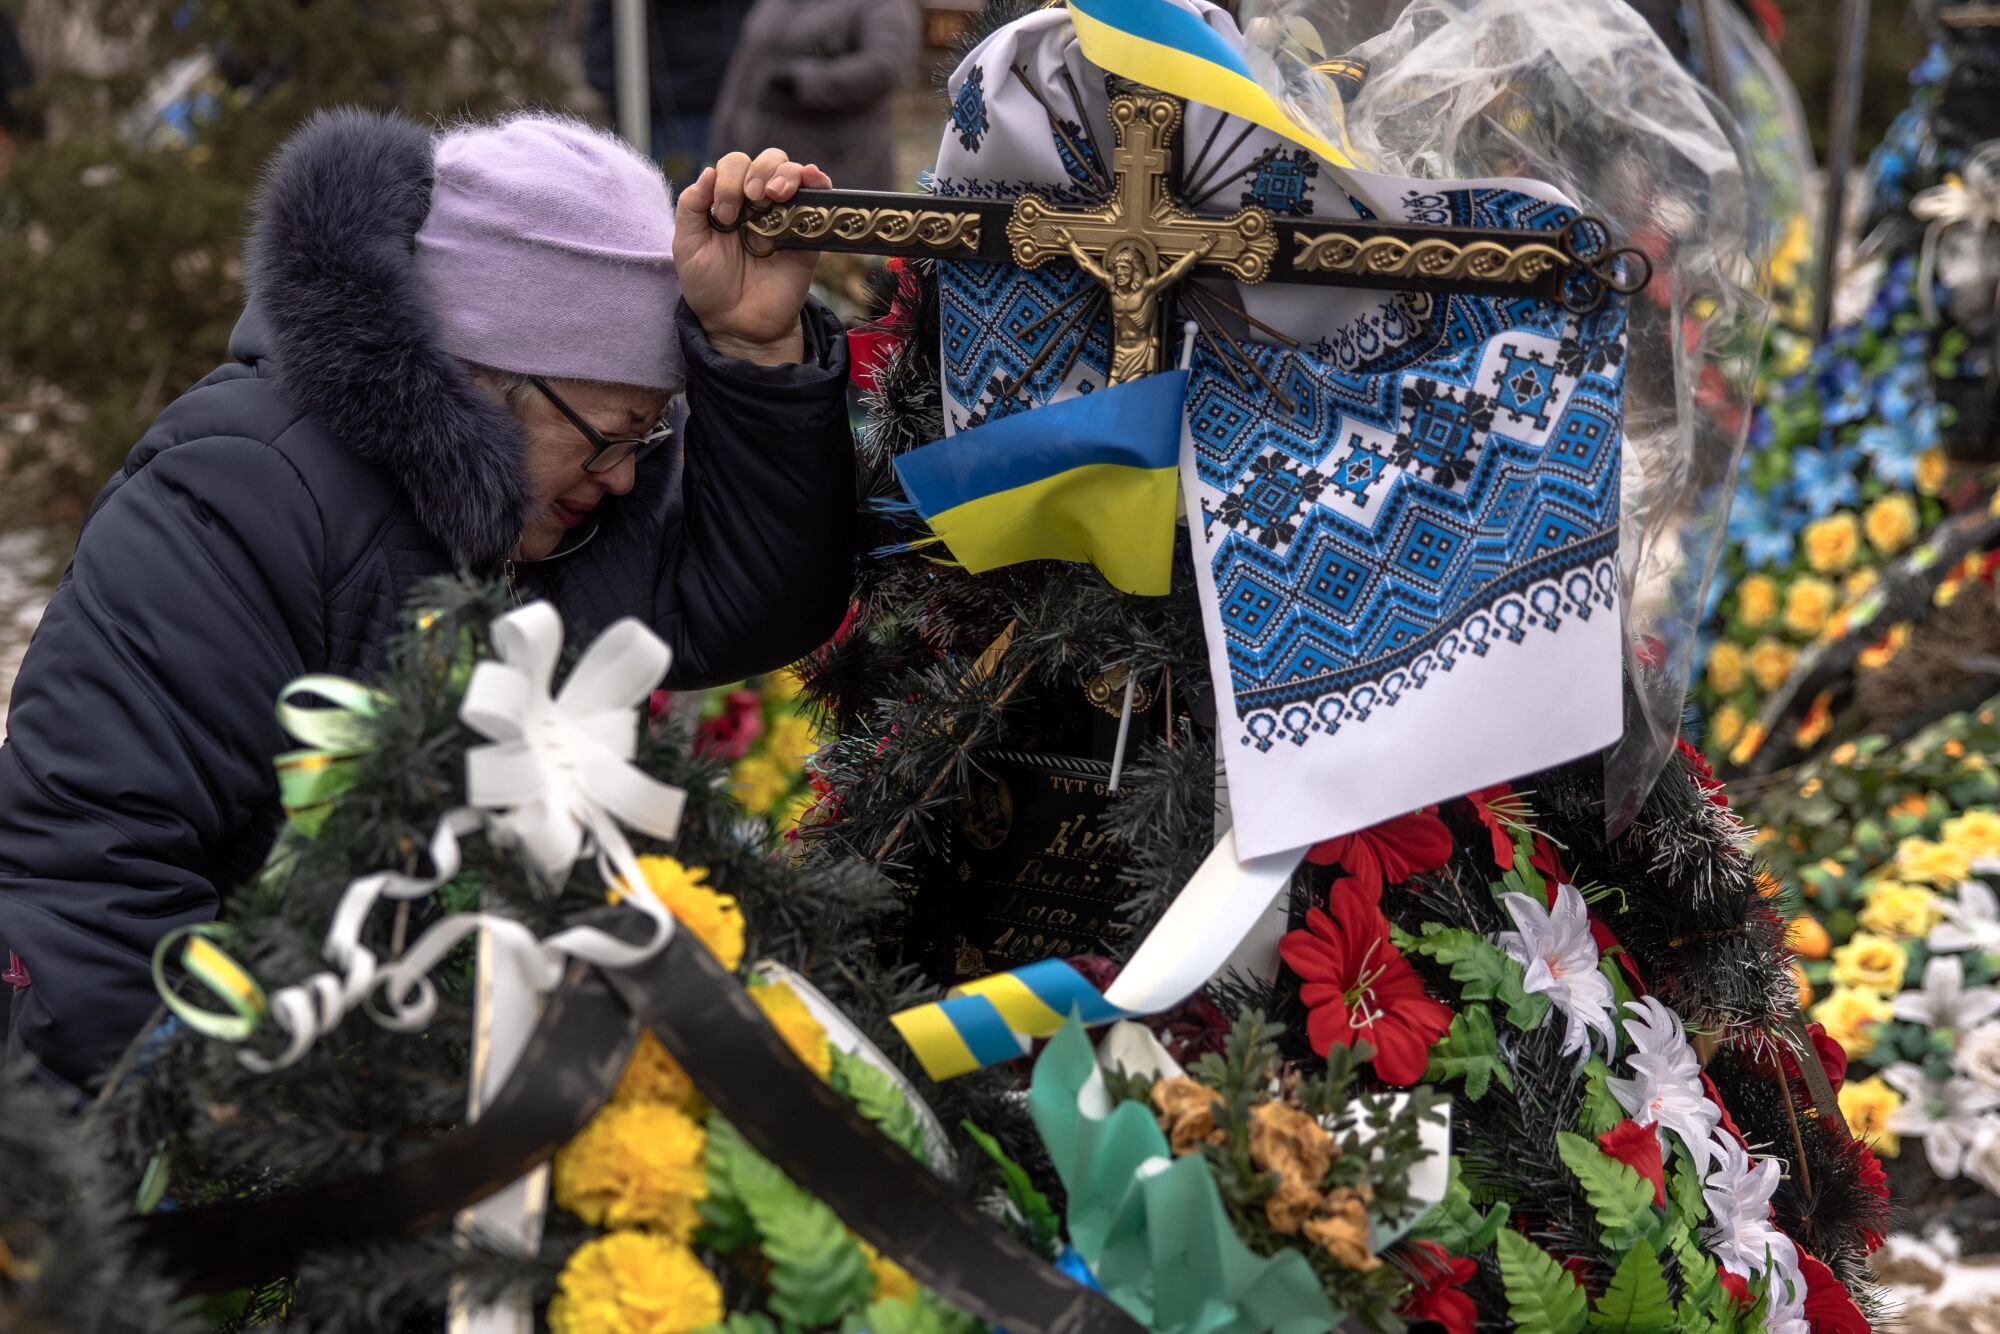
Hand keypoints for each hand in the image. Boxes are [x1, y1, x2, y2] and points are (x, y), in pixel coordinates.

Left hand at [675, 148, 831, 365]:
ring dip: (783, 173)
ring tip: (774, 195)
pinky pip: (820, 195)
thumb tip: (709, 171)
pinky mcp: (808, 234)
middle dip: (756, 173)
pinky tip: (809, 178)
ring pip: (791, 170)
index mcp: (728, 201)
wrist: (739, 325)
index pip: (733, 166)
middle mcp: (757, 203)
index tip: (724, 216)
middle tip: (750, 201)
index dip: (729, 180)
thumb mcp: (687, 246)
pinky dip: (817, 179)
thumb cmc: (711, 287)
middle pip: (764, 161)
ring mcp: (784, 216)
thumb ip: (691, 207)